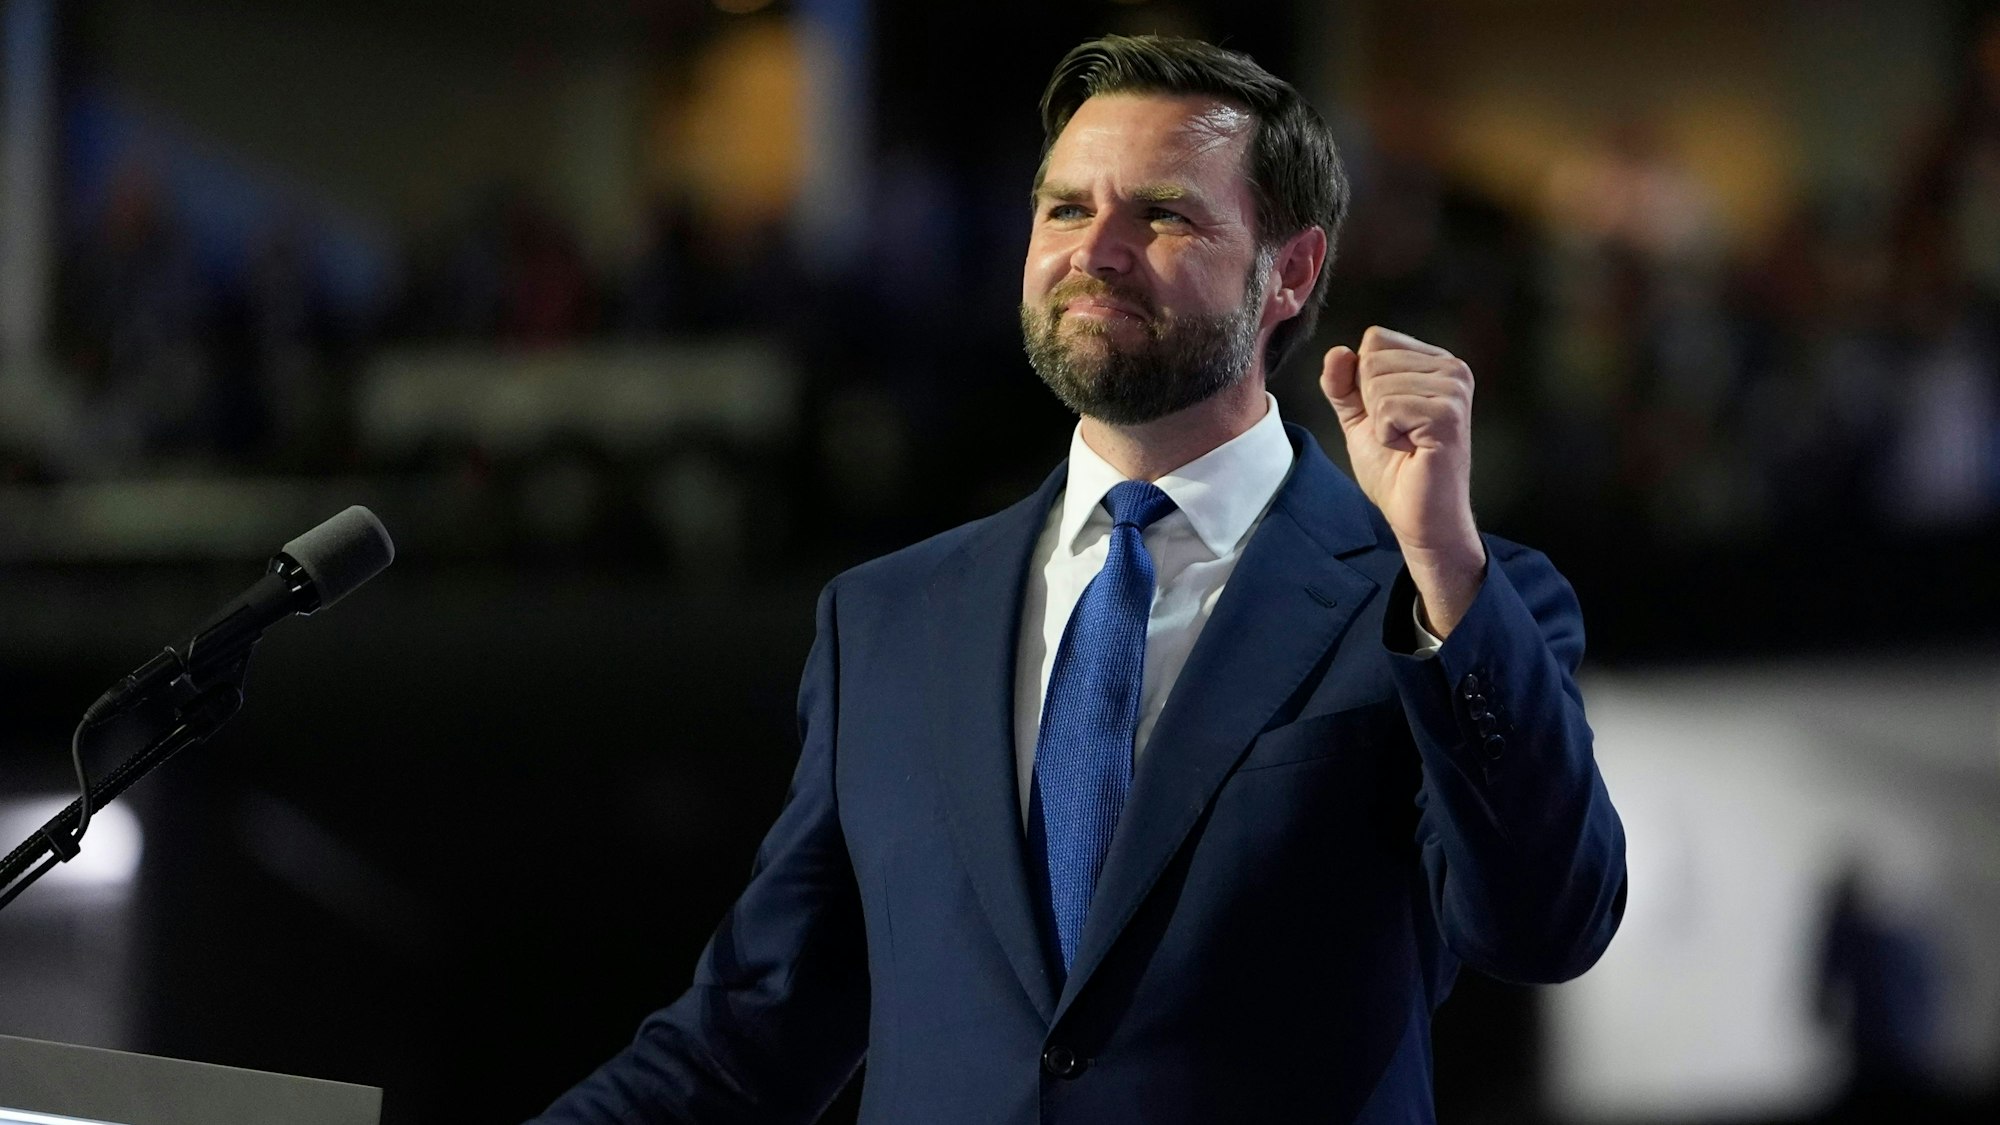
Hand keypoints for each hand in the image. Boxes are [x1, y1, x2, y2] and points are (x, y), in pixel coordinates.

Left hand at [1320, 326, 1484, 635]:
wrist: (1417, 515)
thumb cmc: (1395, 469)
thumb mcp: (1359, 418)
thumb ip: (1343, 384)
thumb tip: (1337, 352)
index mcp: (1435, 362)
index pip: (1375, 339)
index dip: (1363, 381)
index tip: (1387, 415)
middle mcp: (1452, 368)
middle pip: (1373, 358)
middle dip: (1370, 403)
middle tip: (1398, 433)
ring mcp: (1454, 390)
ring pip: (1378, 382)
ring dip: (1380, 422)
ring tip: (1406, 442)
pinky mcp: (1448, 415)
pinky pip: (1387, 408)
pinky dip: (1387, 435)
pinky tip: (1411, 449)